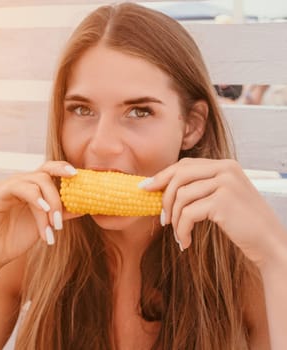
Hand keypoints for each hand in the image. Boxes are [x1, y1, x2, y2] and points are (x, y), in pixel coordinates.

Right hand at [0, 161, 79, 273]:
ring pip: (37, 181)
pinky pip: (20, 188)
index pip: (50, 169)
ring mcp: (9, 186)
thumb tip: (86, 206)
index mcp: (32, 187)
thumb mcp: (46, 224)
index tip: (80, 176)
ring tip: (53, 227)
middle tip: (62, 220)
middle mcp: (21, 182)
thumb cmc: (16, 238)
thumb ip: (62, 214)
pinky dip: (35, 198)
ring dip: (50, 204)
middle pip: (46, 173)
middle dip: (60, 195)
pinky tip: (42, 211)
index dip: (64, 168)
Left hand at [141, 158, 284, 265]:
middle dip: (164, 198)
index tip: (145, 188)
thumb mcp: (222, 198)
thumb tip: (159, 188)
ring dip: (175, 221)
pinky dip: (182, 230)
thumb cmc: (242, 224)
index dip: (162, 176)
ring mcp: (225, 184)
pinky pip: (188, 214)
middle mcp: (226, 169)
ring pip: (181, 197)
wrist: (270, 243)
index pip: (184, 165)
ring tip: (179, 235)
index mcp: (225, 165)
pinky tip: (185, 242)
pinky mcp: (222, 202)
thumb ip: (199, 188)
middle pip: (179, 176)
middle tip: (162, 219)